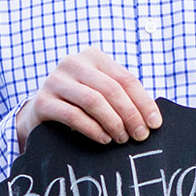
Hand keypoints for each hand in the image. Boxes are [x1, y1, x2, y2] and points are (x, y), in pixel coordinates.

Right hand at [16, 49, 161, 150]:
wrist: (40, 114)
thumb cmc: (79, 105)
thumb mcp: (101, 93)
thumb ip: (122, 97)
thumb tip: (152, 120)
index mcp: (92, 57)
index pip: (125, 79)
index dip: (144, 103)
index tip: (155, 124)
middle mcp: (72, 63)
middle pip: (111, 89)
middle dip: (130, 115)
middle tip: (139, 136)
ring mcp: (55, 80)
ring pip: (93, 101)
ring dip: (113, 123)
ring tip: (121, 139)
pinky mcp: (42, 101)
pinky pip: (73, 115)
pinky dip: (93, 130)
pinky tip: (104, 139)